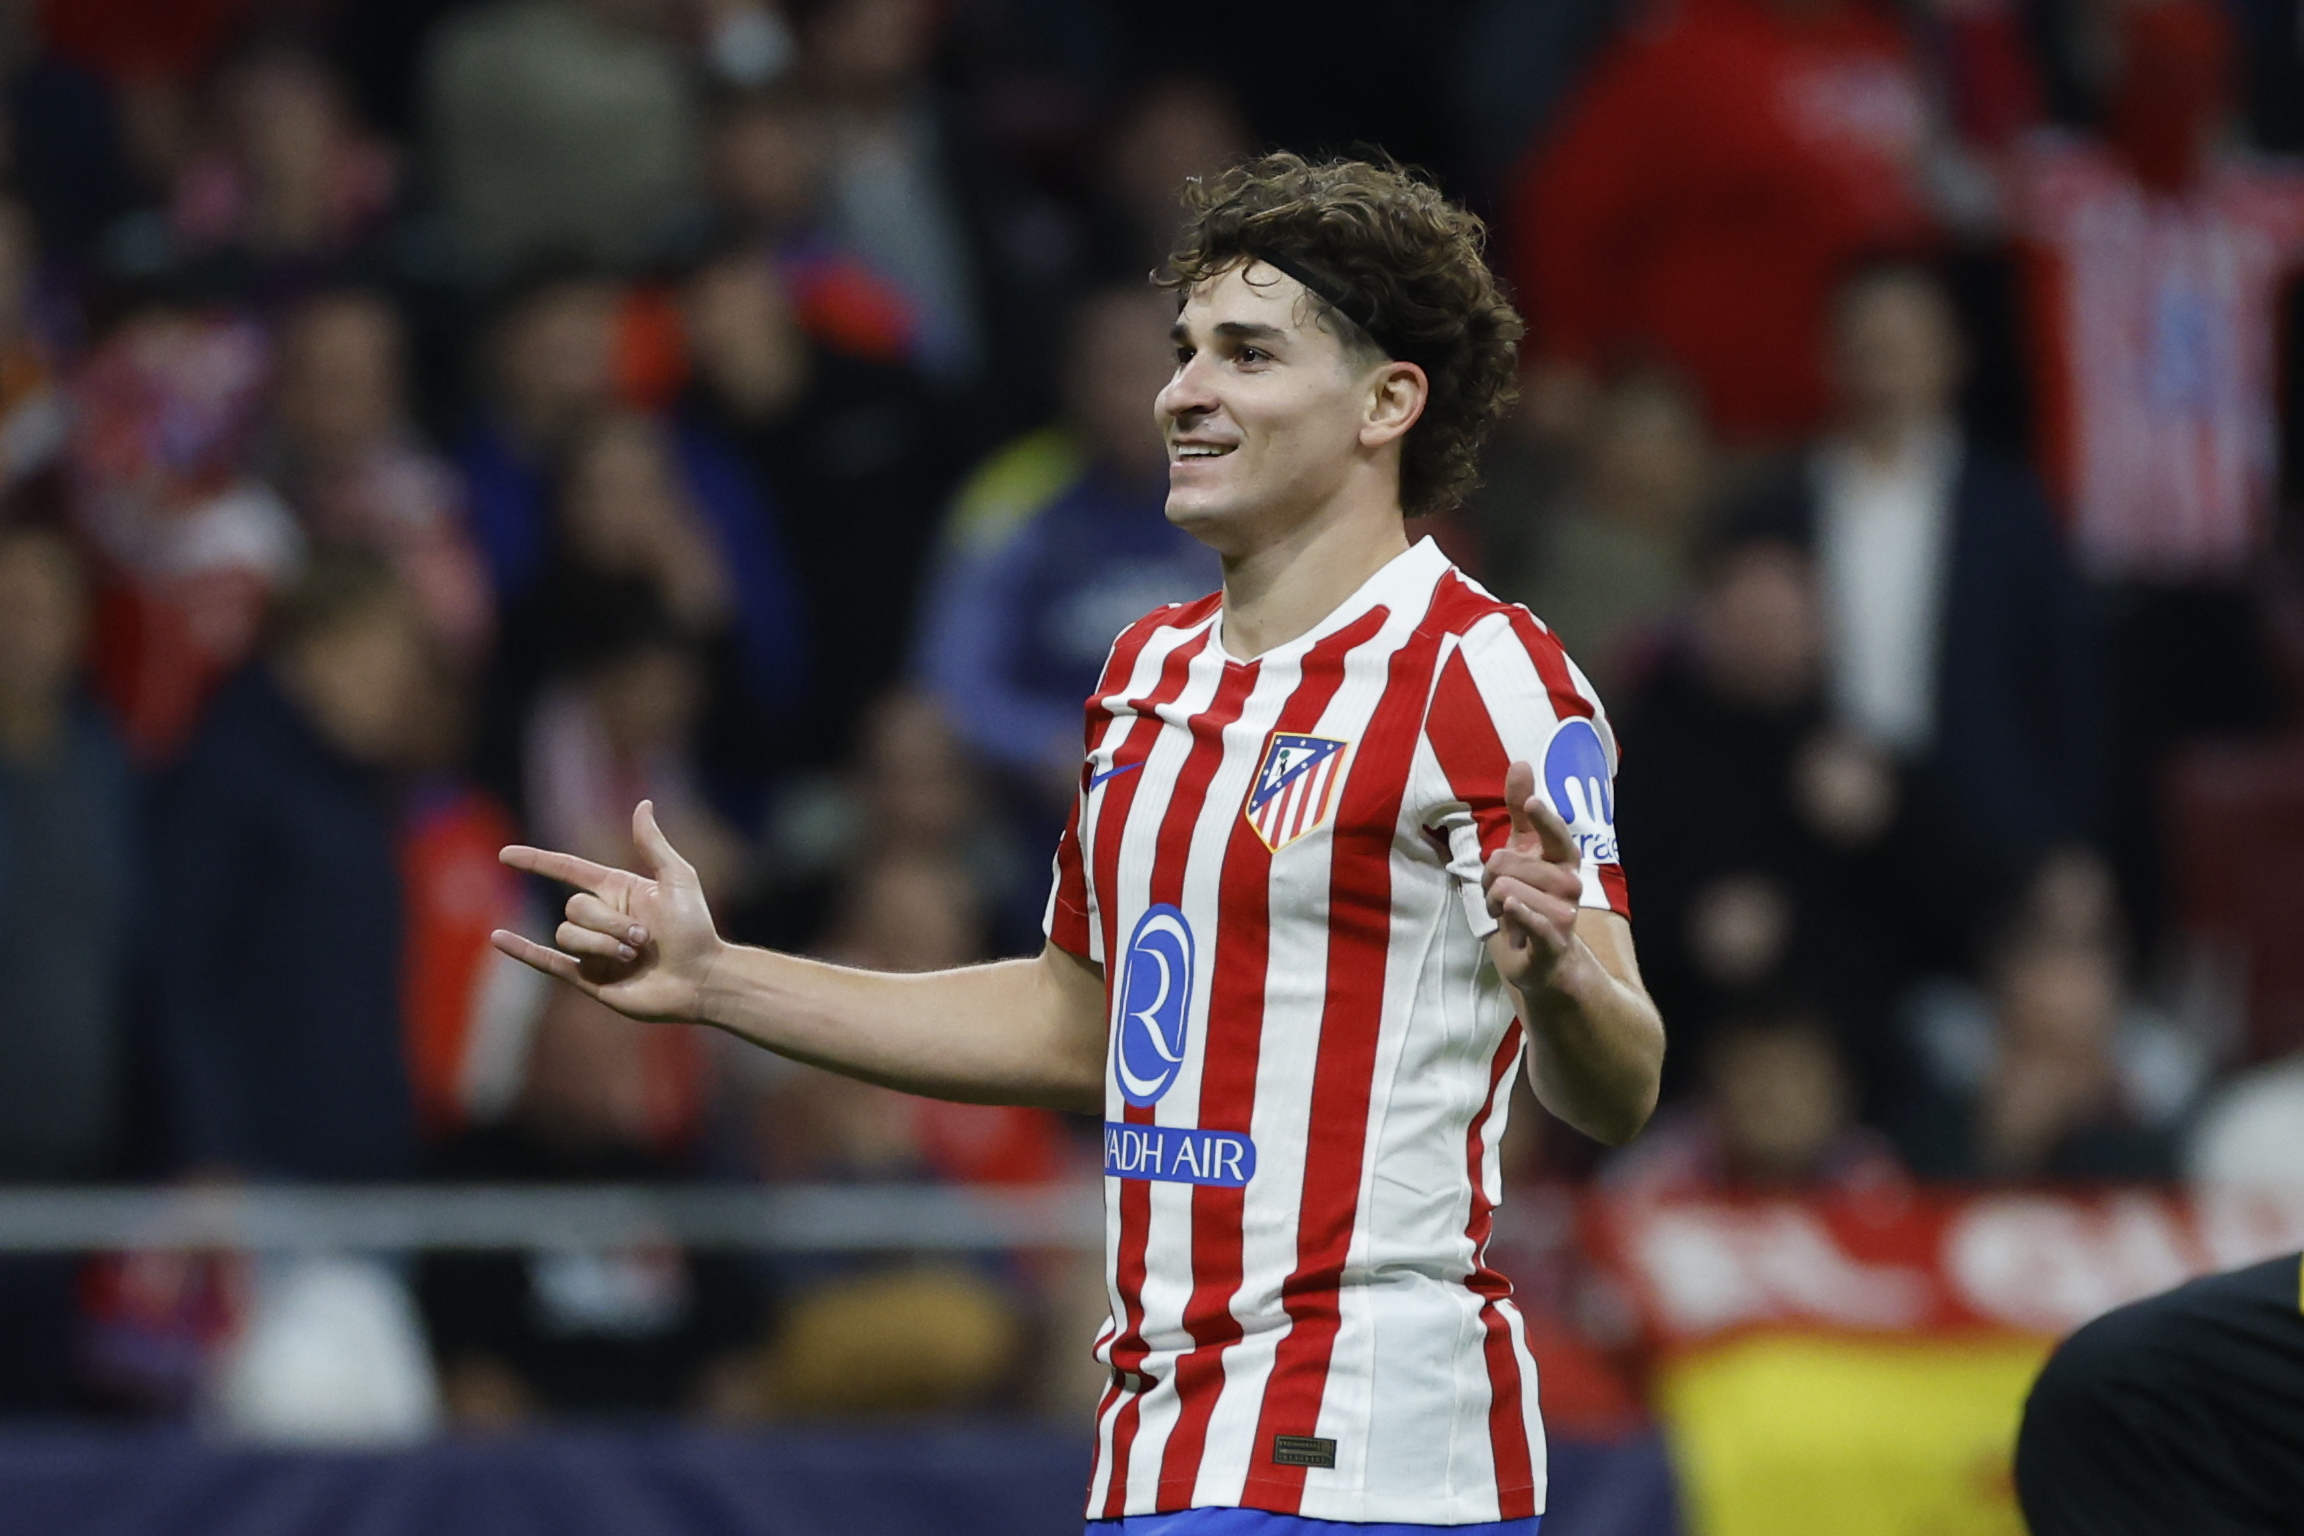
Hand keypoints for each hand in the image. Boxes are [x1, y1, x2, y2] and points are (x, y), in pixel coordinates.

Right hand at [491, 800, 724, 1023]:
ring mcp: (593, 948)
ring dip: (601, 944)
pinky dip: (522, 951)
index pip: (567, 869)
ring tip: (634, 956)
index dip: (537, 861)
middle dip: (608, 923)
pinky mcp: (589, 977)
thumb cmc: (696, 930)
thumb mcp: (678, 879)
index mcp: (618, 890)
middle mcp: (601, 918)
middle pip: (574, 908)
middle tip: (644, 938)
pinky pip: (547, 962)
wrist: (700, 979)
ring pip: (567, 935)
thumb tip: (642, 804)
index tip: (506, 855)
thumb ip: (653, 844)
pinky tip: (498, 938)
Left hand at [1481, 760, 1587, 994]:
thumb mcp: (1523, 851)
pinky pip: (1532, 920)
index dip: (1542, 818)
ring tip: (1506, 913)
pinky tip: (1511, 908)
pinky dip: (1518, 913)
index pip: (1555, 833)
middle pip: (1505, 863)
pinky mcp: (1553, 940)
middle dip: (1488, 878)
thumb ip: (1520, 809)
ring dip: (1492, 903)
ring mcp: (1565, 913)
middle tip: (1498, 893)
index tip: (1532, 803)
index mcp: (1564, 859)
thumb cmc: (1530, 898)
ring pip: (1505, 890)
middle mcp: (1570, 883)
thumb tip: (1522, 762)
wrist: (1544, 959)